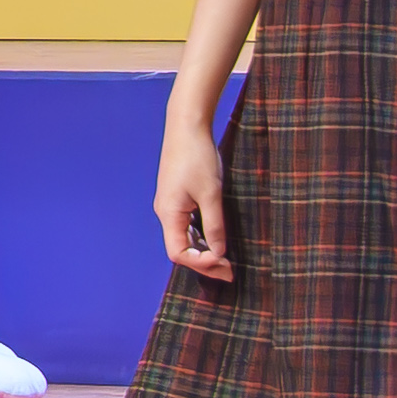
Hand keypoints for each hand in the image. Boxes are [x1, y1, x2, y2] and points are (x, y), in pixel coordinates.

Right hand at [156, 124, 231, 279]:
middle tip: (231, 270)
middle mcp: (165, 213)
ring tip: (226, 258)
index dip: (201, 264)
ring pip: (184, 238)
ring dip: (204, 250)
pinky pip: (187, 225)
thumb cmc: (197, 158)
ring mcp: (170, 205)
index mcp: (169, 214)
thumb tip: (220, 253)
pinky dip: (201, 236)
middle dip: (204, 263)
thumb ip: (215, 225)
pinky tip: (217, 237)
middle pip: (180, 249)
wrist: (186, 127)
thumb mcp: (212, 194)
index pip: (179, 253)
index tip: (226, 264)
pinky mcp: (177, 198)